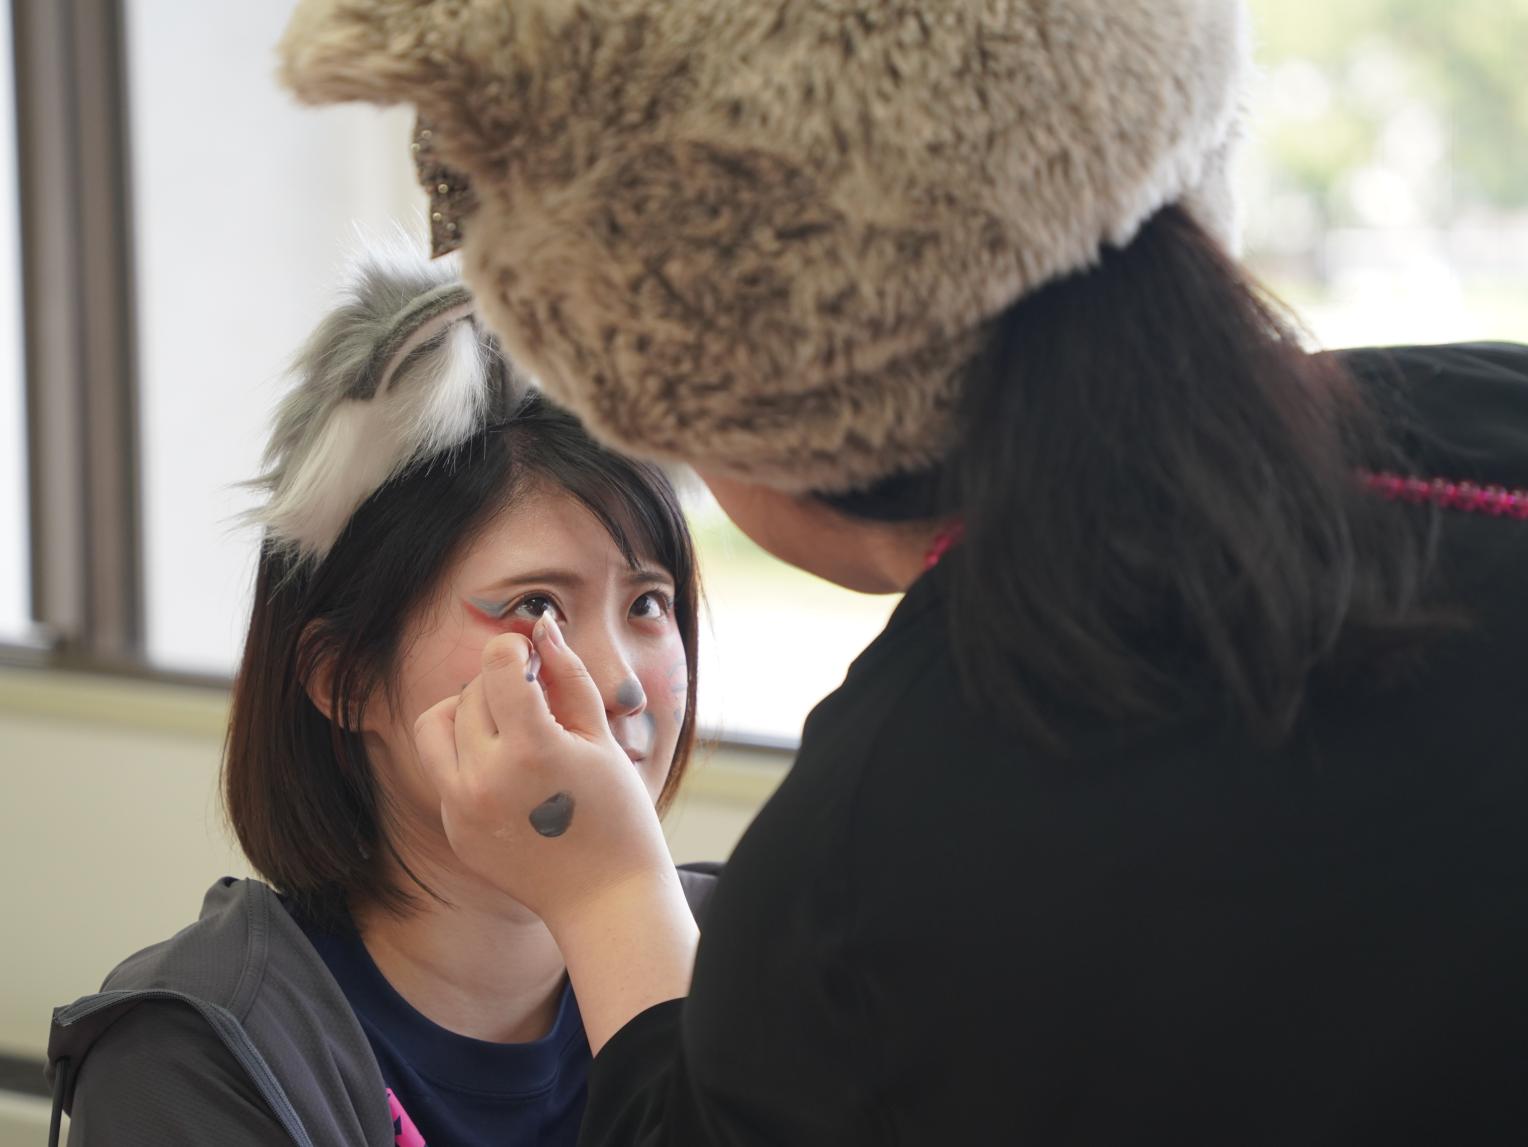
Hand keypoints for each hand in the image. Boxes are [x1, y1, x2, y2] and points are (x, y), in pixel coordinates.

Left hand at [413, 613, 674, 931]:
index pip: (497, 664)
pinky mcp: (452, 828)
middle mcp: (484, 778)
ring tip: (507, 725)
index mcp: (531, 750)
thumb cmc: (618, 817)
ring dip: (466, 711)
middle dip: (501, 683)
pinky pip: (443, 770)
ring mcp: (461, 807)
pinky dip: (469, 756)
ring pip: (435, 725)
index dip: (516, 648)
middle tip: (536, 699)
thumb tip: (543, 628)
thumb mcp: (601, 738)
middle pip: (470, 693)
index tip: (533, 658)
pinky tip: (511, 774)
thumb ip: (569, 677)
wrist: (605, 899)